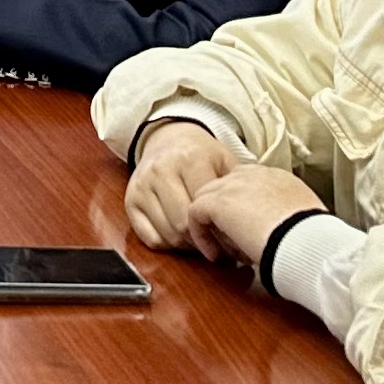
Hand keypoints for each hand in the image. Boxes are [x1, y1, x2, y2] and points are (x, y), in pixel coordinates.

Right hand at [122, 121, 242, 252]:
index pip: (202, 209)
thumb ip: (236, 189)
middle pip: (182, 226)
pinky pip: (150, 239)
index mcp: (188, 159)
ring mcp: (141, 186)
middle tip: (218, 245)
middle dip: (203, 241)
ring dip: (188, 246)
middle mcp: (160, 170)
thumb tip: (253, 223)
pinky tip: (182, 237)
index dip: (219, 230)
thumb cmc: (201, 155)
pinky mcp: (130, 200)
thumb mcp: (224, 161)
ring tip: (202, 239)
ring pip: (168, 235)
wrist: (169, 138)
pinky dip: (169, 245)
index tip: (231, 239)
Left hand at [182, 164, 327, 272]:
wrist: (306, 240)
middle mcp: (253, 174)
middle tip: (234, 245)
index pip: (247, 185)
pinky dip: (201, 235)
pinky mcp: (217, 202)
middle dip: (224, 216)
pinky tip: (214, 255)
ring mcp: (233, 185)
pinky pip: (195, 213)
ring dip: (213, 226)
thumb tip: (282, 234)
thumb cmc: (314, 238)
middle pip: (224, 188)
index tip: (248, 233)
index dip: (243, 209)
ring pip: (207, 199)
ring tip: (224, 252)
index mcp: (277, 177)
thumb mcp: (303, 222)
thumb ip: (287, 220)